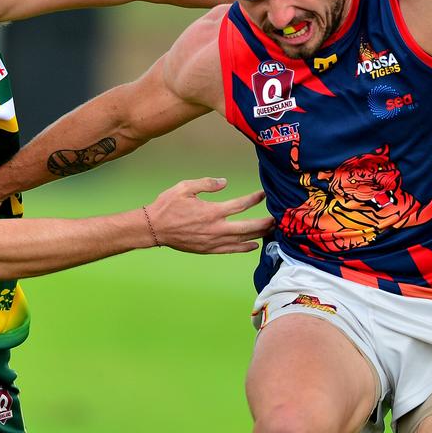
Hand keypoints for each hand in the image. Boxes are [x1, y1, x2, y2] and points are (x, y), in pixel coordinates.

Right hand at [144, 177, 274, 253]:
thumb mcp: (185, 187)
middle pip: (248, 227)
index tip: (264, 195)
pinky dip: (244, 248)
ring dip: (258, 236)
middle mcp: (215, 229)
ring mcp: (212, 241)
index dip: (254, 199)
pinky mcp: (208, 250)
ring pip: (242, 240)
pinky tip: (253, 245)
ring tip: (271, 232)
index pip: (240, 205)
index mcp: (211, 211)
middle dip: (264, 223)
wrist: (154, 229)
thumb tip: (225, 182)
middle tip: (278, 219)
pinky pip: (231, 250)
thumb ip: (207, 183)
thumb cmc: (167, 206)